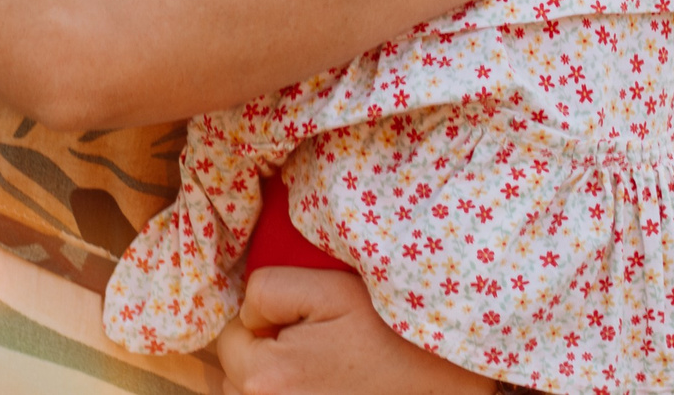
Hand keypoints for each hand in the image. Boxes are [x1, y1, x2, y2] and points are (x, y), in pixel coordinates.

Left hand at [216, 268, 491, 394]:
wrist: (446, 380)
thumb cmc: (391, 331)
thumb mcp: (330, 289)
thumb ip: (270, 290)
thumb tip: (249, 315)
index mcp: (267, 377)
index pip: (228, 339)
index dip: (261, 321)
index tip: (302, 320)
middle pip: (236, 376)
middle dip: (260, 355)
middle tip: (314, 343)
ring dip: (273, 381)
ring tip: (323, 369)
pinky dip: (292, 392)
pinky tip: (327, 387)